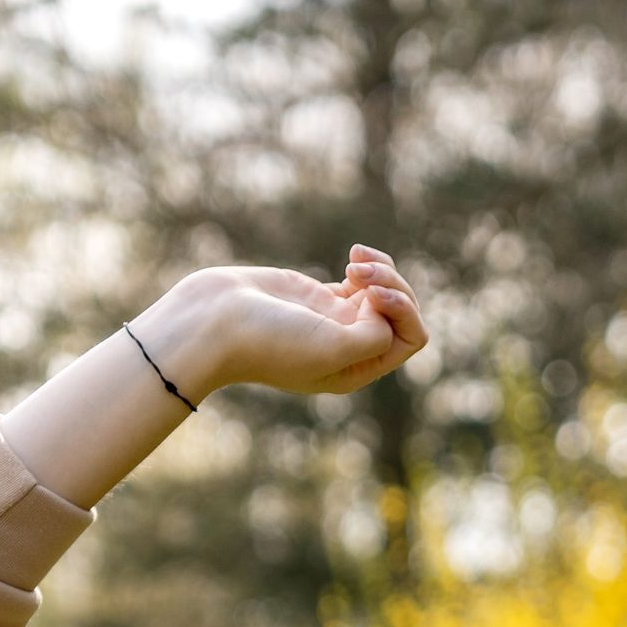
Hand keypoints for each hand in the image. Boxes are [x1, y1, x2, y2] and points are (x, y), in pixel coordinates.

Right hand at [142, 249, 427, 402]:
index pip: (410, 339)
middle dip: (392, 283)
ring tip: (354, 260)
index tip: (369, 293)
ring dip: (381, 268)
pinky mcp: (322, 297)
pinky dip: (368, 263)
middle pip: (402, 313)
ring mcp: (337, 322)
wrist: (216, 320)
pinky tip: (351, 256)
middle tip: (359, 272)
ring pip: (387, 292)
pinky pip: (367, 280)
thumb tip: (384, 314)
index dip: (402, 309)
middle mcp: (351, 349)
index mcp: (357, 370)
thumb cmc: (269, 340)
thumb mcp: (331, 347)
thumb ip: (373, 337)